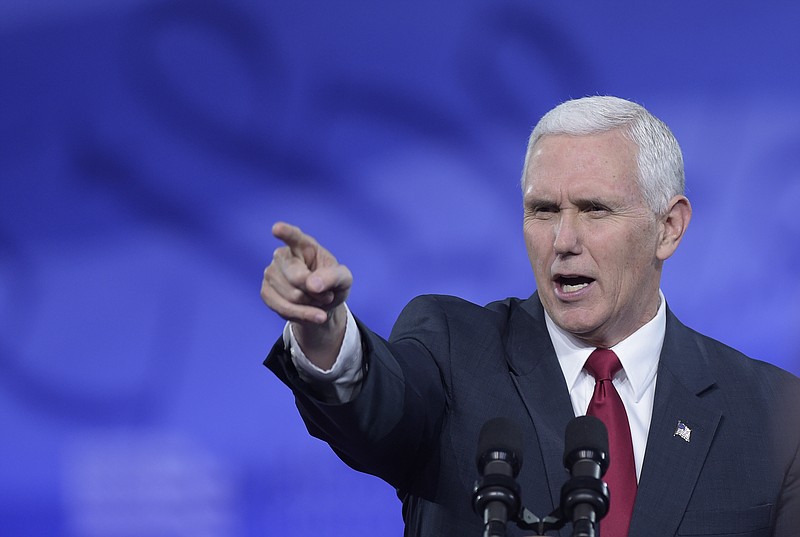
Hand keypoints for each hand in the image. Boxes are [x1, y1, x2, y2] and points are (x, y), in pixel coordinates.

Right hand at [261, 222, 352, 366]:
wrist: (321, 304)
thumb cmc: (332, 284)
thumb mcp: (344, 279)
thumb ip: (333, 277)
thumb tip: (312, 285)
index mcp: (303, 245)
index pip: (293, 236)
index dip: (285, 232)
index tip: (277, 229)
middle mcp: (282, 255)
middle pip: (297, 277)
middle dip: (316, 292)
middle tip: (327, 294)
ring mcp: (271, 273)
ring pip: (292, 296)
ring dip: (311, 304)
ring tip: (317, 300)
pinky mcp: (265, 292)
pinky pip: (284, 309)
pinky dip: (303, 314)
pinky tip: (311, 312)